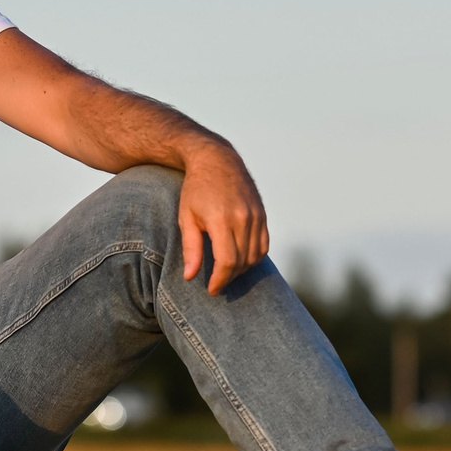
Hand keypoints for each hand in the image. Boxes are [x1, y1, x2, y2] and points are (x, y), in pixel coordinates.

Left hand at [178, 141, 269, 293]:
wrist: (217, 160)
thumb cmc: (196, 189)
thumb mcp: (186, 217)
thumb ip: (191, 248)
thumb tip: (190, 277)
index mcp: (221, 219)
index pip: (227, 261)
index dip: (221, 280)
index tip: (212, 290)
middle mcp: (243, 217)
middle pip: (242, 261)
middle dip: (229, 278)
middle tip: (217, 283)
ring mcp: (256, 215)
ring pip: (256, 256)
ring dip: (242, 270)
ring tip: (227, 272)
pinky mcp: (263, 214)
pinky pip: (264, 245)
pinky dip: (255, 258)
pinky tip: (241, 260)